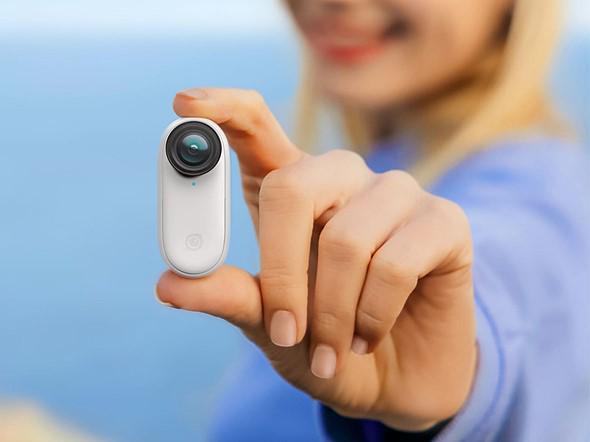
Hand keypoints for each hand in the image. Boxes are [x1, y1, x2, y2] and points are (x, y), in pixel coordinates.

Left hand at [156, 88, 476, 430]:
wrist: (398, 378)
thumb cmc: (326, 343)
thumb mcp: (270, 325)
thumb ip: (229, 298)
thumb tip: (167, 284)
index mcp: (292, 191)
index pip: (255, 126)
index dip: (222, 109)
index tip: (182, 103)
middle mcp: (343, 179)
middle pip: (294, 185)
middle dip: (282, 274)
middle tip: (285, 332)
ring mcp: (396, 193)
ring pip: (346, 240)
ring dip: (331, 314)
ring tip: (332, 350)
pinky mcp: (444, 220)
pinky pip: (396, 263)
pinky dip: (372, 316)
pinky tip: (370, 336)